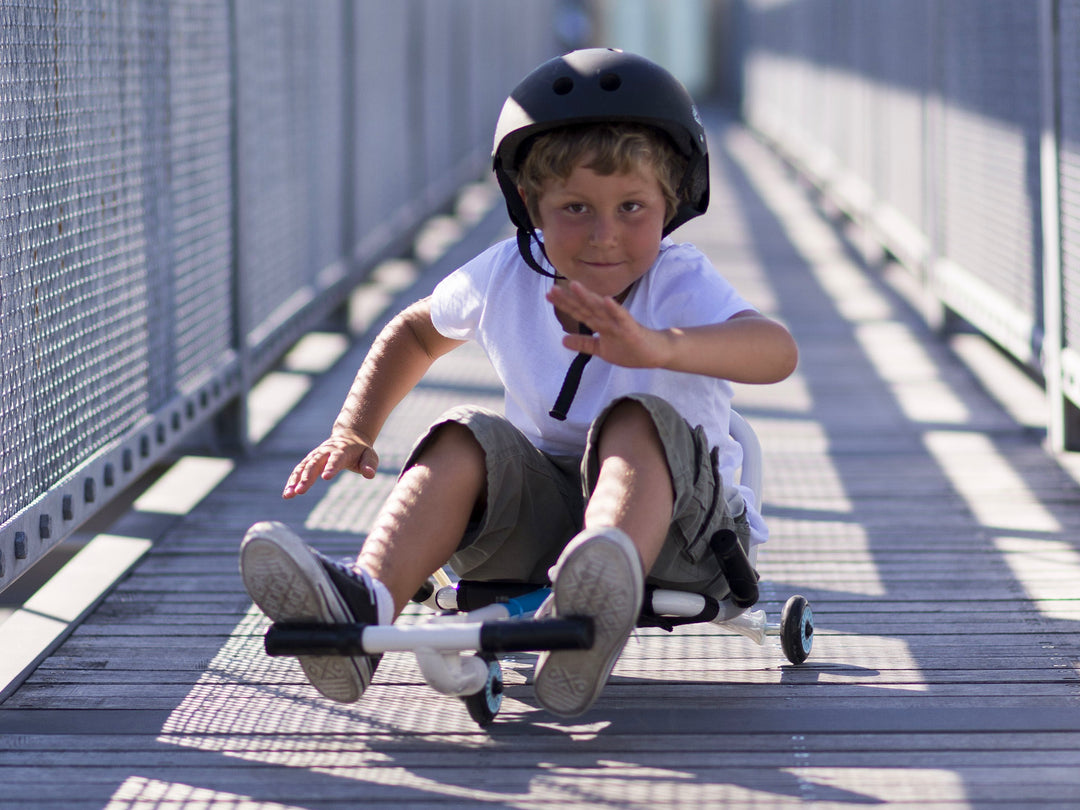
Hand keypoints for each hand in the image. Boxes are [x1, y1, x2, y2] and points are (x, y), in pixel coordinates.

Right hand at [282, 429, 378, 498]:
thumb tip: (369, 475)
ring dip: (295, 480)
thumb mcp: (370, 456)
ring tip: (288, 495)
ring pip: (303, 467)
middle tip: (300, 491)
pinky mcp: (310, 460)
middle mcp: (325, 451)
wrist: (349, 437)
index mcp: (342, 450)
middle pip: (314, 464)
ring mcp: (316, 455)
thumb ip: (369, 465)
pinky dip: (292, 480)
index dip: (331, 467)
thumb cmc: (361, 451)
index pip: (336, 459)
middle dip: (306, 477)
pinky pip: (299, 470)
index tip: (325, 478)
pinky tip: (287, 493)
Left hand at [546, 281, 669, 368]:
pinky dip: (614, 309)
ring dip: (588, 297)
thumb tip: (562, 340)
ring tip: (574, 285)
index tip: (548, 295)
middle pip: (585, 307)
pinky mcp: (631, 329)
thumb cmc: (630, 349)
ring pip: (600, 308)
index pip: (578, 311)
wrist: (655, 353)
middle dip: (569, 298)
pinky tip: (606, 299)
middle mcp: (607, 319)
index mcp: (599, 323)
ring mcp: (619, 322)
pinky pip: (622, 317)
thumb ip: (584, 343)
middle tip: (552, 289)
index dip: (564, 303)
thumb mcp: (602, 349)